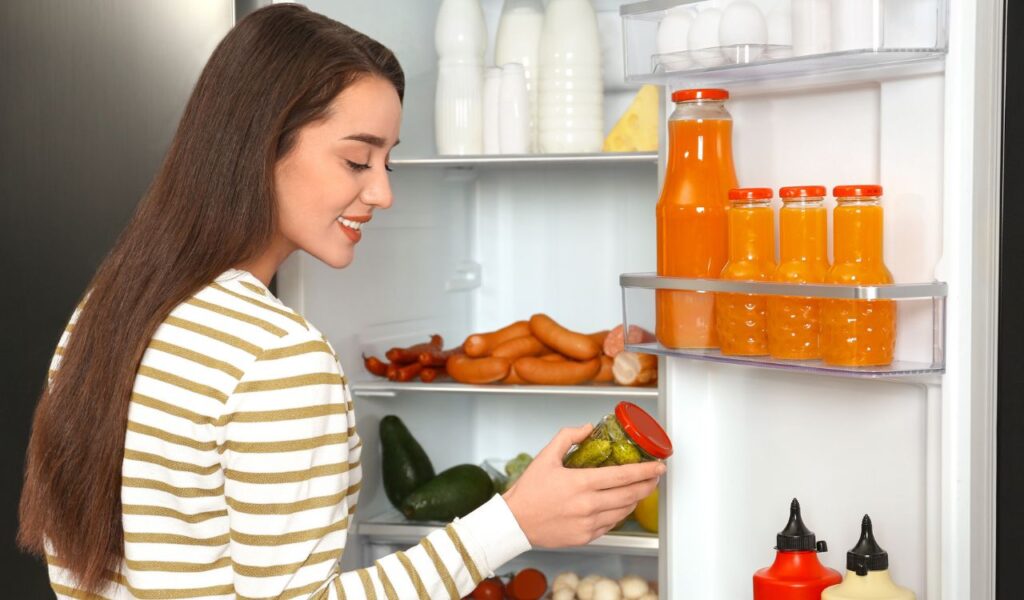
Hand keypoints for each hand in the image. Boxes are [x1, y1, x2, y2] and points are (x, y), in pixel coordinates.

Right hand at [502, 424, 665, 547]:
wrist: (515, 522)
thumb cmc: (529, 491)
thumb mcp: (546, 456)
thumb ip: (568, 437)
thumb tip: (588, 427)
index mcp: (581, 483)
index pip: (623, 475)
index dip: (646, 470)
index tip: (658, 466)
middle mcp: (588, 505)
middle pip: (630, 494)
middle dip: (648, 484)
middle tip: (655, 477)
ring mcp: (588, 523)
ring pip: (623, 511)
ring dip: (636, 499)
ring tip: (641, 489)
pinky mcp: (586, 536)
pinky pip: (611, 525)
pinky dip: (620, 514)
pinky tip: (621, 505)